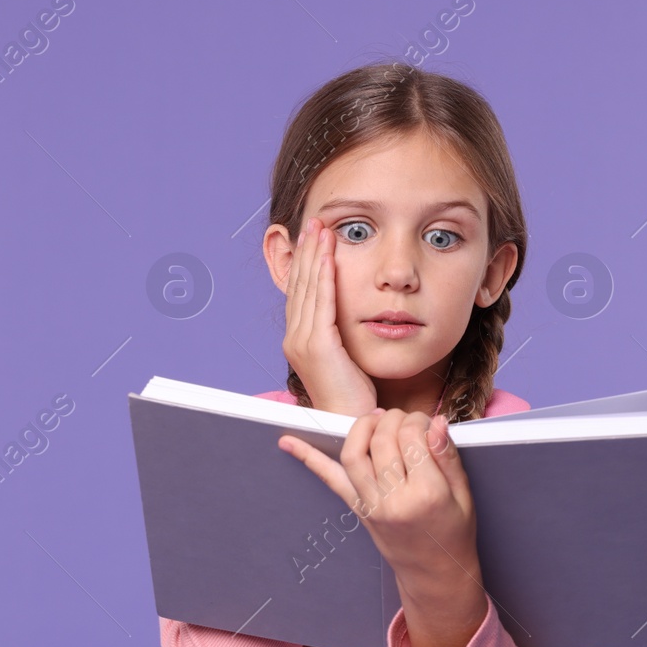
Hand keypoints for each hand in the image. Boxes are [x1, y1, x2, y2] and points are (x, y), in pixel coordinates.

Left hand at [277, 408, 481, 588]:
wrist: (434, 573)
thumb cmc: (453, 532)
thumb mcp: (463, 494)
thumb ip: (448, 456)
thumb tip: (437, 421)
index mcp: (427, 494)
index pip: (412, 437)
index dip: (418, 420)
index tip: (426, 422)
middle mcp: (394, 500)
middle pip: (382, 440)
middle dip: (392, 418)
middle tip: (404, 419)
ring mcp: (371, 506)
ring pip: (353, 453)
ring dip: (361, 426)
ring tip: (375, 420)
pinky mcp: (358, 510)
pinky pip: (330, 480)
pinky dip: (309, 458)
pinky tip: (288, 442)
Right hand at [279, 216, 376, 416]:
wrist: (349, 423)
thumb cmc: (352, 396)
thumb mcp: (345, 357)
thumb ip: (341, 334)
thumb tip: (350, 316)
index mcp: (298, 340)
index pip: (300, 292)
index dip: (305, 262)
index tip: (313, 237)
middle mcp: (294, 339)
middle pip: (299, 285)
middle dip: (306, 251)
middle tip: (314, 222)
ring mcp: (302, 342)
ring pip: (307, 288)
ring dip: (314, 255)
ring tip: (321, 228)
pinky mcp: (317, 346)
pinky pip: (321, 302)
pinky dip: (324, 274)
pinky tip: (329, 254)